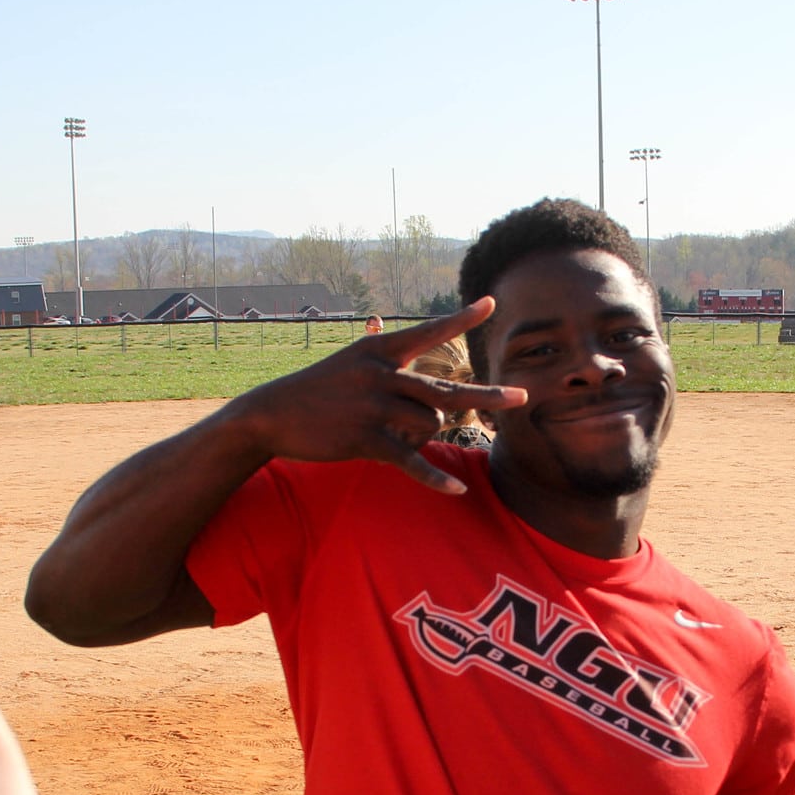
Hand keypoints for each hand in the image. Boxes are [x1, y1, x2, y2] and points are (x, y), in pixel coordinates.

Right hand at [229, 299, 522, 494]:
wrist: (271, 415)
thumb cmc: (314, 389)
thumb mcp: (345, 360)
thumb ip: (371, 344)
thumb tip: (378, 319)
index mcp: (380, 350)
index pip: (428, 332)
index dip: (461, 319)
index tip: (490, 304)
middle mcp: (381, 374)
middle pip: (446, 389)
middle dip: (487, 395)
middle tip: (523, 397)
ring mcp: (375, 407)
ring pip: (429, 424)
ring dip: (424, 435)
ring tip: (396, 434)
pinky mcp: (366, 439)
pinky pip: (410, 459)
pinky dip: (433, 477)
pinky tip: (456, 490)